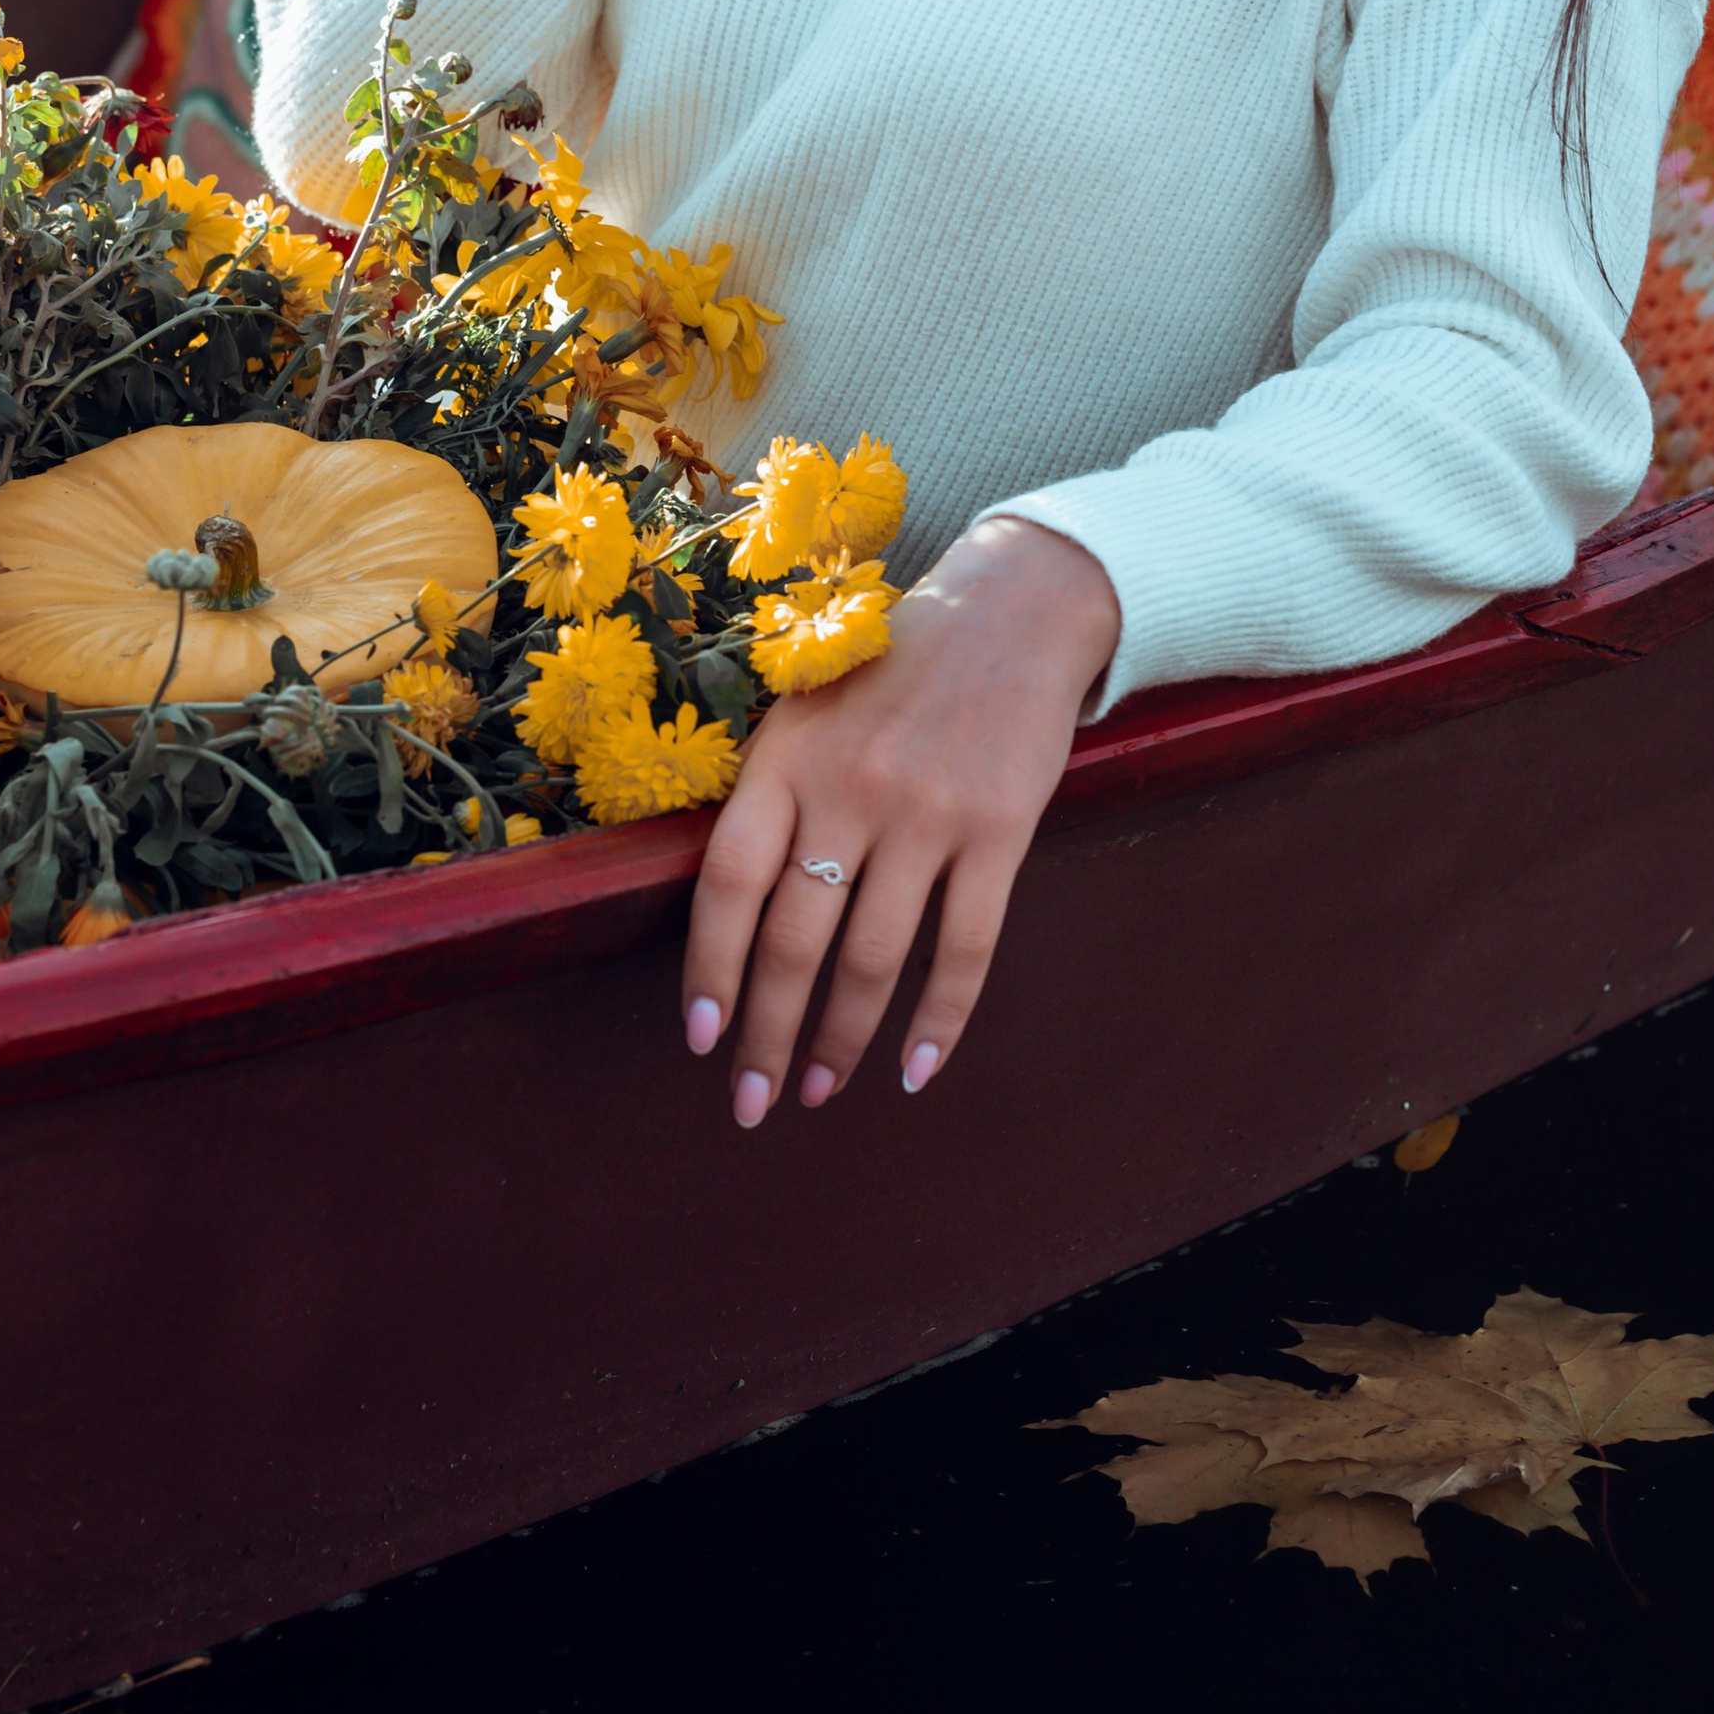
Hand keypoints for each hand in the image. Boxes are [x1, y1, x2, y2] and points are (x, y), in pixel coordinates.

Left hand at [682, 517, 1120, 1123]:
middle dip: (769, 1035)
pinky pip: (965, 948)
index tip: (701, 1040)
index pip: (729, 884)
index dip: (710, 971)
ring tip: (822, 1088)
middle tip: (754, 1103)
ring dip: (843, 1038)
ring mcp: (927, 813)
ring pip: (874, 958)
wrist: (1012, 610)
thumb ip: (771, 793)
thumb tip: (728, 914)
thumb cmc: (894, 667)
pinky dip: (940, 1020)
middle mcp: (849, 788)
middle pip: (796, 939)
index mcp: (786, 757)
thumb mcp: (807, 705)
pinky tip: (917, 1069)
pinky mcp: (999, 830)